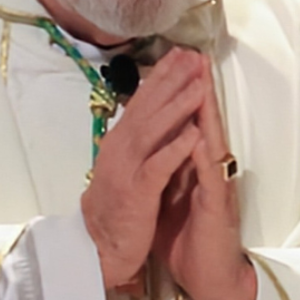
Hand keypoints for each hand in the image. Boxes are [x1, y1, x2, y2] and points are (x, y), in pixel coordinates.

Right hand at [81, 48, 207, 288]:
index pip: (142, 100)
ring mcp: (127, 169)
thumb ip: (139, 138)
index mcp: (120, 140)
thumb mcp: (126, 164)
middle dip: (171, 80)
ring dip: (177, 106)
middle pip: (148, 107)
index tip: (181, 53)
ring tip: (199, 85)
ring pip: (154, 130)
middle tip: (192, 56)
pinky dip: (176, 149)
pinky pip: (158, 166)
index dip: (162, 75)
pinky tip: (194, 134)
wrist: (100, 247)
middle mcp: (120, 148)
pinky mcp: (138, 192)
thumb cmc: (118, 204)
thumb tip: (154, 110)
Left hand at [154, 56, 255, 299]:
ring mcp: (214, 186)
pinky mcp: (216, 207)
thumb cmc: (190, 240)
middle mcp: (207, 170)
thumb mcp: (171, 197)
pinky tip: (201, 134)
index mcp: (193, 167)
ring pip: (211, 141)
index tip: (174, 64)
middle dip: (195, 89)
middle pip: (202, 123)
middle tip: (192, 55)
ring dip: (207, 111)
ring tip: (201, 79)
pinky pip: (209, 177)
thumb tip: (156, 146)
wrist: (209, 278)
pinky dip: (204, 155)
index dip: (179, 94)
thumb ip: (166, 170)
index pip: (187, 123)